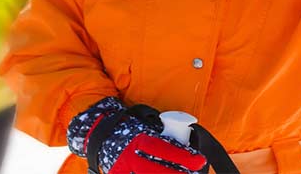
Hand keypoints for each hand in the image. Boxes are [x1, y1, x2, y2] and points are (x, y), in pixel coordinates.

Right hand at [68, 97, 206, 173]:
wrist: (101, 134)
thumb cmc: (131, 130)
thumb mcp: (146, 130)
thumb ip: (161, 141)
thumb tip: (187, 152)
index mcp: (139, 139)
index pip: (165, 149)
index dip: (183, 156)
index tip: (199, 160)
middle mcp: (130, 155)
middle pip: (157, 170)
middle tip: (194, 173)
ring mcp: (123, 169)